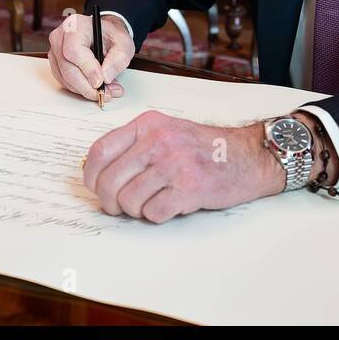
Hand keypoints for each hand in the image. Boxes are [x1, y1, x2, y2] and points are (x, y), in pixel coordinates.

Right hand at [47, 12, 133, 101]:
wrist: (104, 35)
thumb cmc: (111, 36)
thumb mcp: (123, 44)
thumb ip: (118, 60)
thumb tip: (106, 77)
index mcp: (76, 26)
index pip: (74, 49)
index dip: (87, 68)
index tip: (100, 81)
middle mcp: (60, 37)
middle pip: (68, 67)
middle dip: (88, 85)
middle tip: (107, 92)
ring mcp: (55, 51)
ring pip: (66, 78)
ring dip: (86, 89)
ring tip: (107, 90)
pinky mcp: (56, 65)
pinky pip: (65, 82)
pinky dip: (81, 89)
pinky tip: (95, 87)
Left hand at [82, 112, 285, 222]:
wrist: (247, 156)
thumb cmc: (204, 148)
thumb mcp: (166, 131)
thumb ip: (134, 145)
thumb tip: (96, 172)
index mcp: (148, 124)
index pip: (100, 152)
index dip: (91, 176)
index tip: (95, 187)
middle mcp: (158, 140)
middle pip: (109, 181)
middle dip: (110, 201)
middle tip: (121, 206)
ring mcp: (174, 163)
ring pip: (128, 201)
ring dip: (135, 210)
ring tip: (151, 203)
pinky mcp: (189, 188)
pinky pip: (153, 213)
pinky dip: (157, 215)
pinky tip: (170, 205)